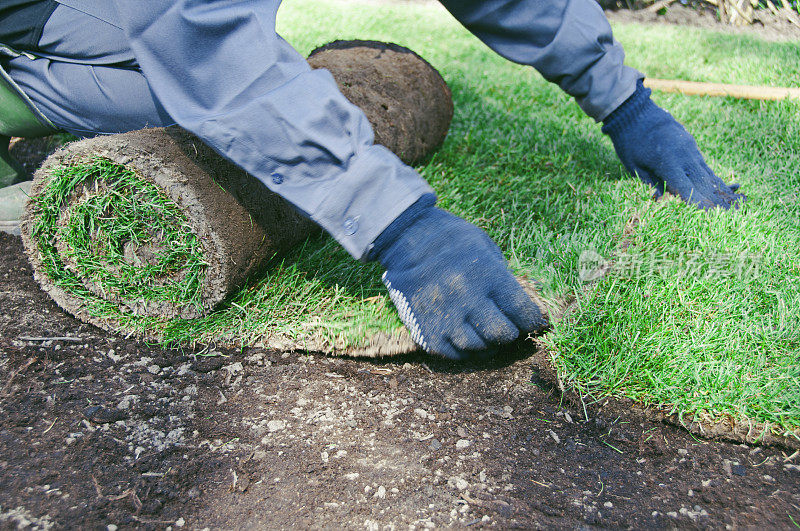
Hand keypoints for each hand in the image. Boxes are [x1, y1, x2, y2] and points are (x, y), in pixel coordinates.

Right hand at [369, 194, 546, 359]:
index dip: (532, 320)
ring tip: (485, 332)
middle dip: (509, 332)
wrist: (406, 238)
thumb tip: (519, 308)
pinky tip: (466, 335)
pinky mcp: (426, 329)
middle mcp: (466, 297)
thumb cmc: (453, 241)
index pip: (522, 311)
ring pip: (478, 347)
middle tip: (507, 326)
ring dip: (487, 343)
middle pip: (502, 334)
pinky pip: (454, 353)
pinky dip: (465, 349)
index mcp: (487, 274)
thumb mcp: (486, 248)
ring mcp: (444, 315)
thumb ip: (503, 279)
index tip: (532, 321)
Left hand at [602, 80, 744, 209]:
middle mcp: (684, 155)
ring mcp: (690, 149)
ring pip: (708, 174)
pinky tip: (730, 188)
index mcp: (667, 162)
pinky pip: (705, 166)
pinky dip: (717, 179)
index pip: (686, 188)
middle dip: (717, 202)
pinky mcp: (692, 146)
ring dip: (722, 191)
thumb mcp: (634, 166)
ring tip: (738, 206)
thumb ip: (650, 184)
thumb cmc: (629, 141)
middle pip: (703, 183)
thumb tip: (661, 202)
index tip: (711, 217)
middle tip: (733, 217)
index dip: (699, 204)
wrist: (635, 111)